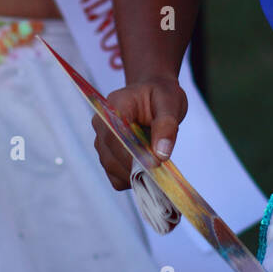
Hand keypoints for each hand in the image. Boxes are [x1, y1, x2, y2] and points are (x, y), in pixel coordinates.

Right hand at [93, 74, 188, 190]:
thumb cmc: (161, 95)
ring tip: (155, 161)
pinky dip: (131, 178)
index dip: (131, 155)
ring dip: (134, 173)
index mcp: (114, 105)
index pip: (114, 136)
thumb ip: (166, 126)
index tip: (154, 164)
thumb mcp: (170, 103)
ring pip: (112, 168)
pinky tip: (146, 167)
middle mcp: (102, 123)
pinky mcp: (107, 155)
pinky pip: (115, 176)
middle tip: (160, 166)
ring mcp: (101, 140)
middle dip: (135, 167)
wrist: (154, 93)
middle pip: (110, 155)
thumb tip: (160, 155)